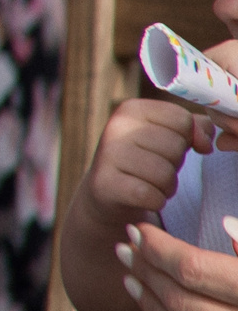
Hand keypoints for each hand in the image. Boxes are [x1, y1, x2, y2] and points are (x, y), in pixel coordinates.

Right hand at [89, 96, 211, 243]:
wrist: (107, 191)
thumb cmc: (145, 159)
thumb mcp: (167, 135)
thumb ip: (194, 127)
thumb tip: (205, 145)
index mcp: (131, 109)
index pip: (181, 119)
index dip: (186, 139)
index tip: (168, 147)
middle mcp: (116, 127)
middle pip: (175, 146)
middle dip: (174, 164)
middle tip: (155, 168)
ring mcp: (108, 155)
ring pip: (165, 174)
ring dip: (166, 186)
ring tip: (149, 182)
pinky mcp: (105, 183)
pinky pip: (151, 196)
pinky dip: (155, 201)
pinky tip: (142, 197)